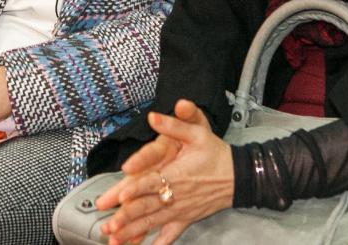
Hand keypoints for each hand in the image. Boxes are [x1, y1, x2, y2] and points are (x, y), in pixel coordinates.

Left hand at [96, 99, 234, 244]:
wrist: (239, 176)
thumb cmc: (216, 154)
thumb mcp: (197, 133)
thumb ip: (174, 125)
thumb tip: (153, 116)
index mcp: (176, 174)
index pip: (151, 182)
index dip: (135, 189)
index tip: (120, 197)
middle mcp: (176, 195)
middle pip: (147, 206)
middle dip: (126, 217)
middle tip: (108, 225)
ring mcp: (180, 210)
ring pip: (153, 222)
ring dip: (133, 232)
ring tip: (116, 239)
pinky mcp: (186, 218)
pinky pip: (169, 234)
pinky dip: (158, 243)